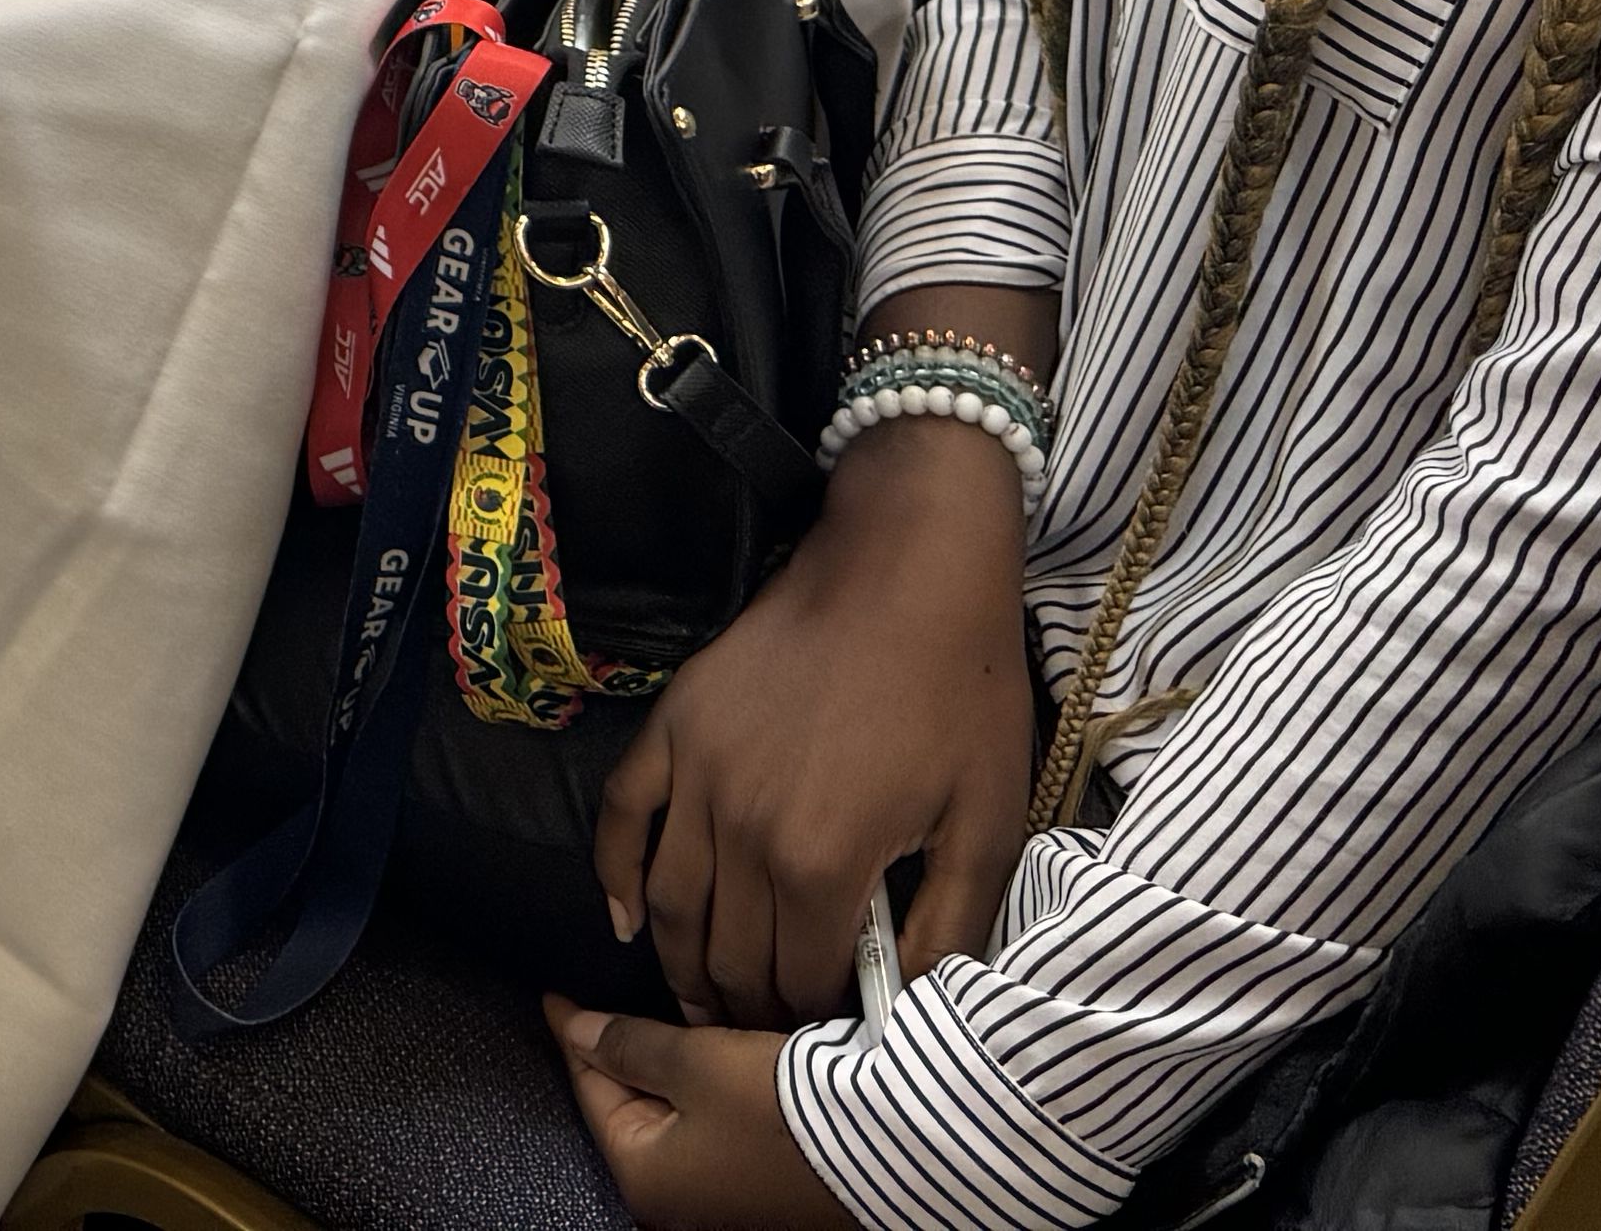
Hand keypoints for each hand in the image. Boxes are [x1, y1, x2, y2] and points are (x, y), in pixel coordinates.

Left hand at [547, 1002, 849, 1228]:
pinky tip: (720, 1050)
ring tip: (664, 1012)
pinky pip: (719, 1126)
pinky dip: (713, 1089)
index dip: (576, 1032)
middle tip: (610, 995)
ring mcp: (726, 1198)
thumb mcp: (696, 1062)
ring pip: (678, 1113)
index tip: (559, 995)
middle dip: (625, 1050)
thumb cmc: (786, 1113)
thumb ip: (630, 1043)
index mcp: (646, 1180)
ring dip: (674, 1067)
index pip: (590, 1089)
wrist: (896, 1149)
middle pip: (632, 1105)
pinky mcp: (766, 1184)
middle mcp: (681, 1203)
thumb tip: (579, 1031)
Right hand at [595, 424, 1034, 1025]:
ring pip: (667, 903)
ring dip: (679, 965)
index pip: (796, 982)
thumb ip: (948, 927)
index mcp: (823, 861)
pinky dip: (612, 875)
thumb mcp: (987, 822)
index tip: (826, 1034)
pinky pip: (623, 816)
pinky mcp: (673, 727)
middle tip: (766, 1029)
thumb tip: (907, 1005)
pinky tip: (622, 920)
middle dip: (746, 1008)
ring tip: (701, 1001)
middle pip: (727, 955)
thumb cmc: (961, 693)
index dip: (810, 1023)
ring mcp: (697, 774)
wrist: (906, 566)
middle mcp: (743, 829)